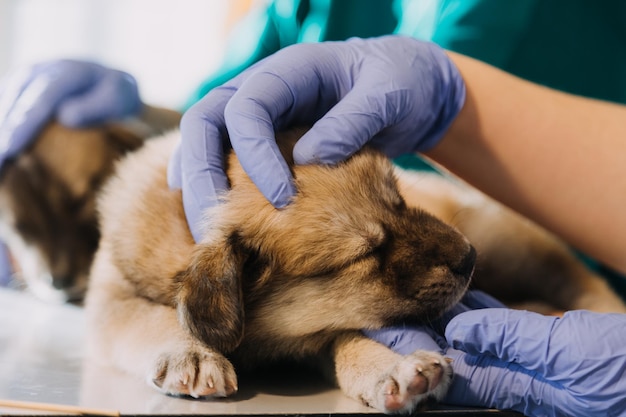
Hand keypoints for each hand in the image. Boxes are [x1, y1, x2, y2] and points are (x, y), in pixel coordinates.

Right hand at [0, 59, 140, 167]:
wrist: (111, 86)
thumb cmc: (118, 99)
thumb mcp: (119, 98)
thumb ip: (96, 106)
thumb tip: (66, 117)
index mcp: (70, 72)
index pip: (42, 97)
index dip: (25, 123)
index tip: (11, 147)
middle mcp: (44, 70)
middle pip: (18, 100)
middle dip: (5, 130)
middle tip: (0, 160)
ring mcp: (29, 78)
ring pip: (7, 102)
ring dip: (2, 130)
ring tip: (0, 162)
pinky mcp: (21, 88)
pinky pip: (7, 106)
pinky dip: (5, 126)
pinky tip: (4, 153)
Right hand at [169, 35, 465, 240]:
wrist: (405, 89)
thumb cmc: (398, 84)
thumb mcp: (388, 95)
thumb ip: (352, 121)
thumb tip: (308, 159)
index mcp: (288, 72)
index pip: (246, 110)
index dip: (254, 156)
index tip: (282, 201)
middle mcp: (261, 89)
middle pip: (204, 124)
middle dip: (202, 176)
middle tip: (215, 227)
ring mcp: (257, 114)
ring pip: (202, 142)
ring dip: (196, 186)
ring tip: (206, 233)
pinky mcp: (262, 140)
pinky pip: (220, 157)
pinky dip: (208, 185)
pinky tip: (212, 218)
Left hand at [366, 295, 625, 416]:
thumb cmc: (620, 371)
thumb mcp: (565, 355)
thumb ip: (510, 341)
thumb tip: (457, 333)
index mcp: (513, 386)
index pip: (447, 370)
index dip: (414, 352)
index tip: (383, 331)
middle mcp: (513, 375)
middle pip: (453, 353)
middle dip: (421, 333)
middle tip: (386, 307)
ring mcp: (527, 358)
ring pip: (474, 337)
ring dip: (445, 317)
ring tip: (413, 294)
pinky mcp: (543, 342)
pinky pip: (500, 325)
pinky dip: (478, 310)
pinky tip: (461, 295)